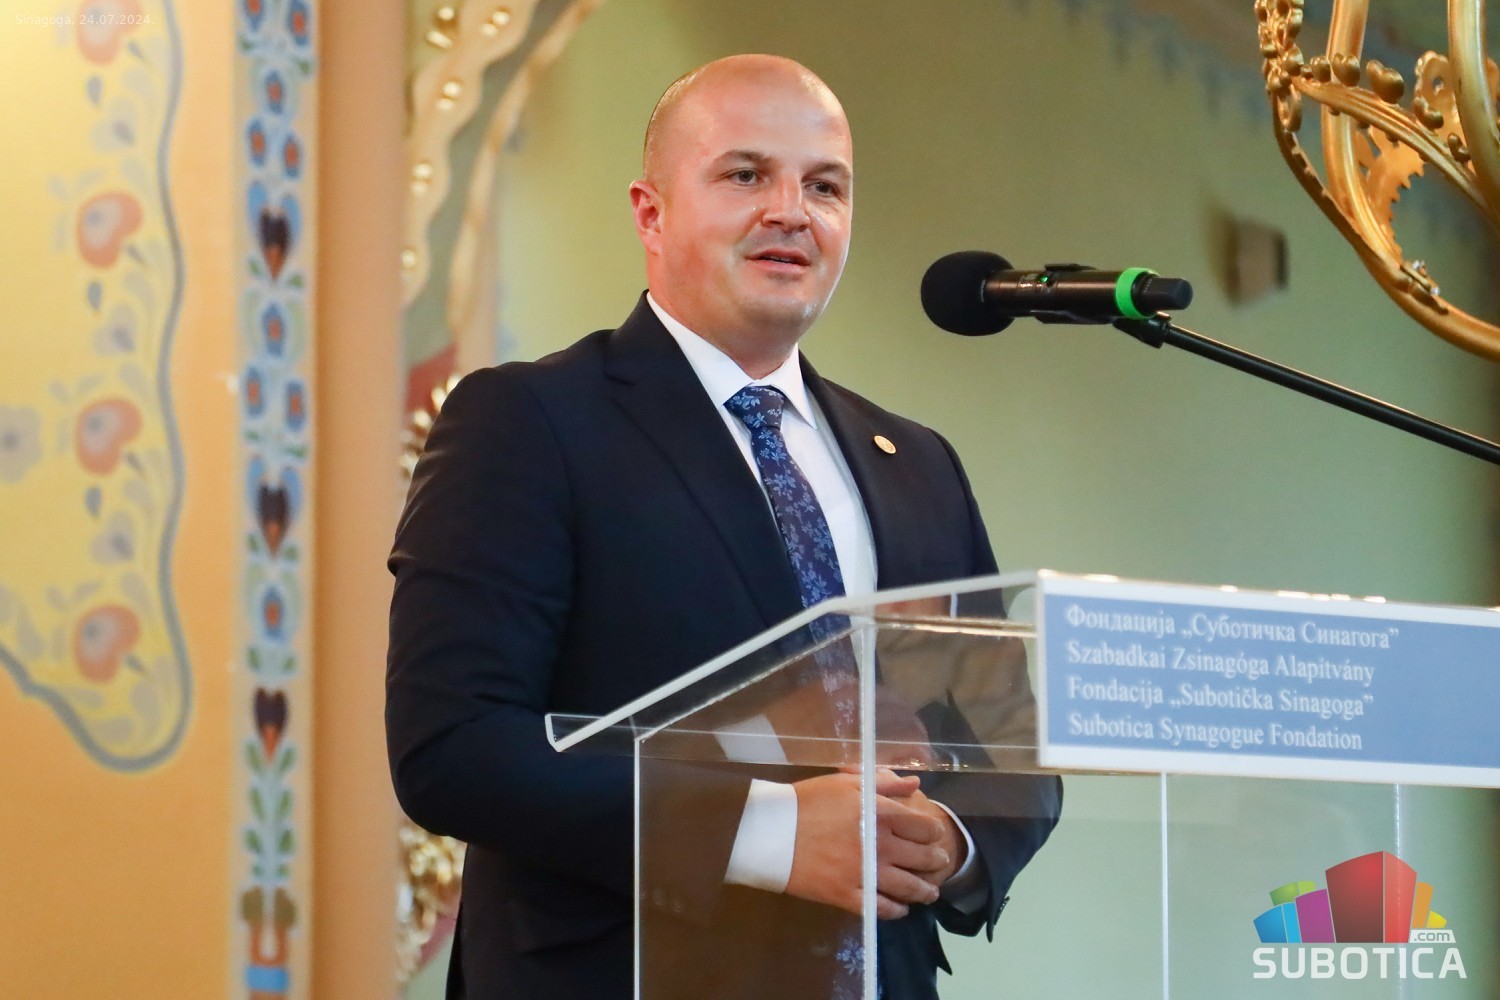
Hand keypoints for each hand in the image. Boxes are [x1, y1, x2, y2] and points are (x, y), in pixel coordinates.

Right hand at [784, 769, 950, 919]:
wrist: (772, 831)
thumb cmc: (808, 801)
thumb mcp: (847, 783)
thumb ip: (884, 782)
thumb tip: (915, 783)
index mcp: (882, 813)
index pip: (924, 827)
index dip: (934, 832)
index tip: (935, 835)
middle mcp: (881, 845)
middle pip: (923, 858)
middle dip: (936, 861)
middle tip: (939, 863)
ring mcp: (866, 873)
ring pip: (908, 887)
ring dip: (924, 891)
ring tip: (930, 892)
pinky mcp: (849, 896)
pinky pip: (882, 908)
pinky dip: (896, 910)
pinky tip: (900, 909)